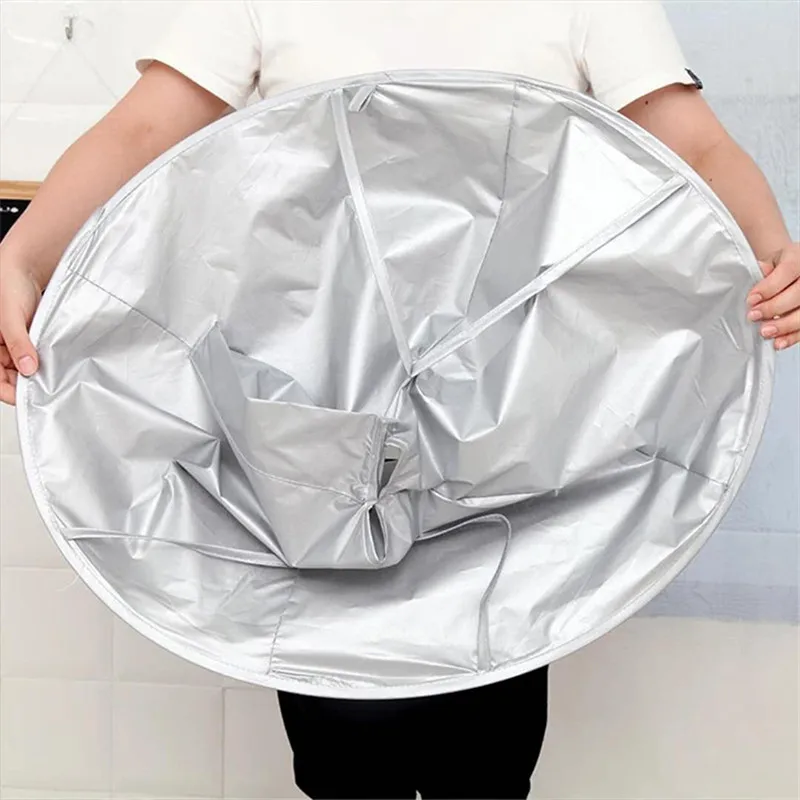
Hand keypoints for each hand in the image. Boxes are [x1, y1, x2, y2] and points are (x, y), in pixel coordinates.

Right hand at [0, 259, 41, 404]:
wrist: (25, 265)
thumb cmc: (7, 283)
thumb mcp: (10, 316)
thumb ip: (18, 343)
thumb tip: (28, 369)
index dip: (9, 391)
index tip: (28, 399)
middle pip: (10, 377)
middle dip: (26, 385)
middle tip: (47, 390)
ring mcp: (13, 344)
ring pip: (24, 369)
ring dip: (37, 374)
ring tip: (53, 378)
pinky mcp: (28, 339)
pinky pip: (34, 357)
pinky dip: (43, 362)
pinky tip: (54, 366)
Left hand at [748, 243, 799, 350]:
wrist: (792, 268)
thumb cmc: (781, 266)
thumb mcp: (772, 261)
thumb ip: (764, 269)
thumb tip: (759, 274)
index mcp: (799, 258)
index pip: (788, 271)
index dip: (769, 288)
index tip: (751, 300)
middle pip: (799, 293)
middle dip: (774, 308)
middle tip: (754, 316)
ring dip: (784, 325)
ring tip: (765, 331)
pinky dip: (792, 337)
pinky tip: (779, 342)